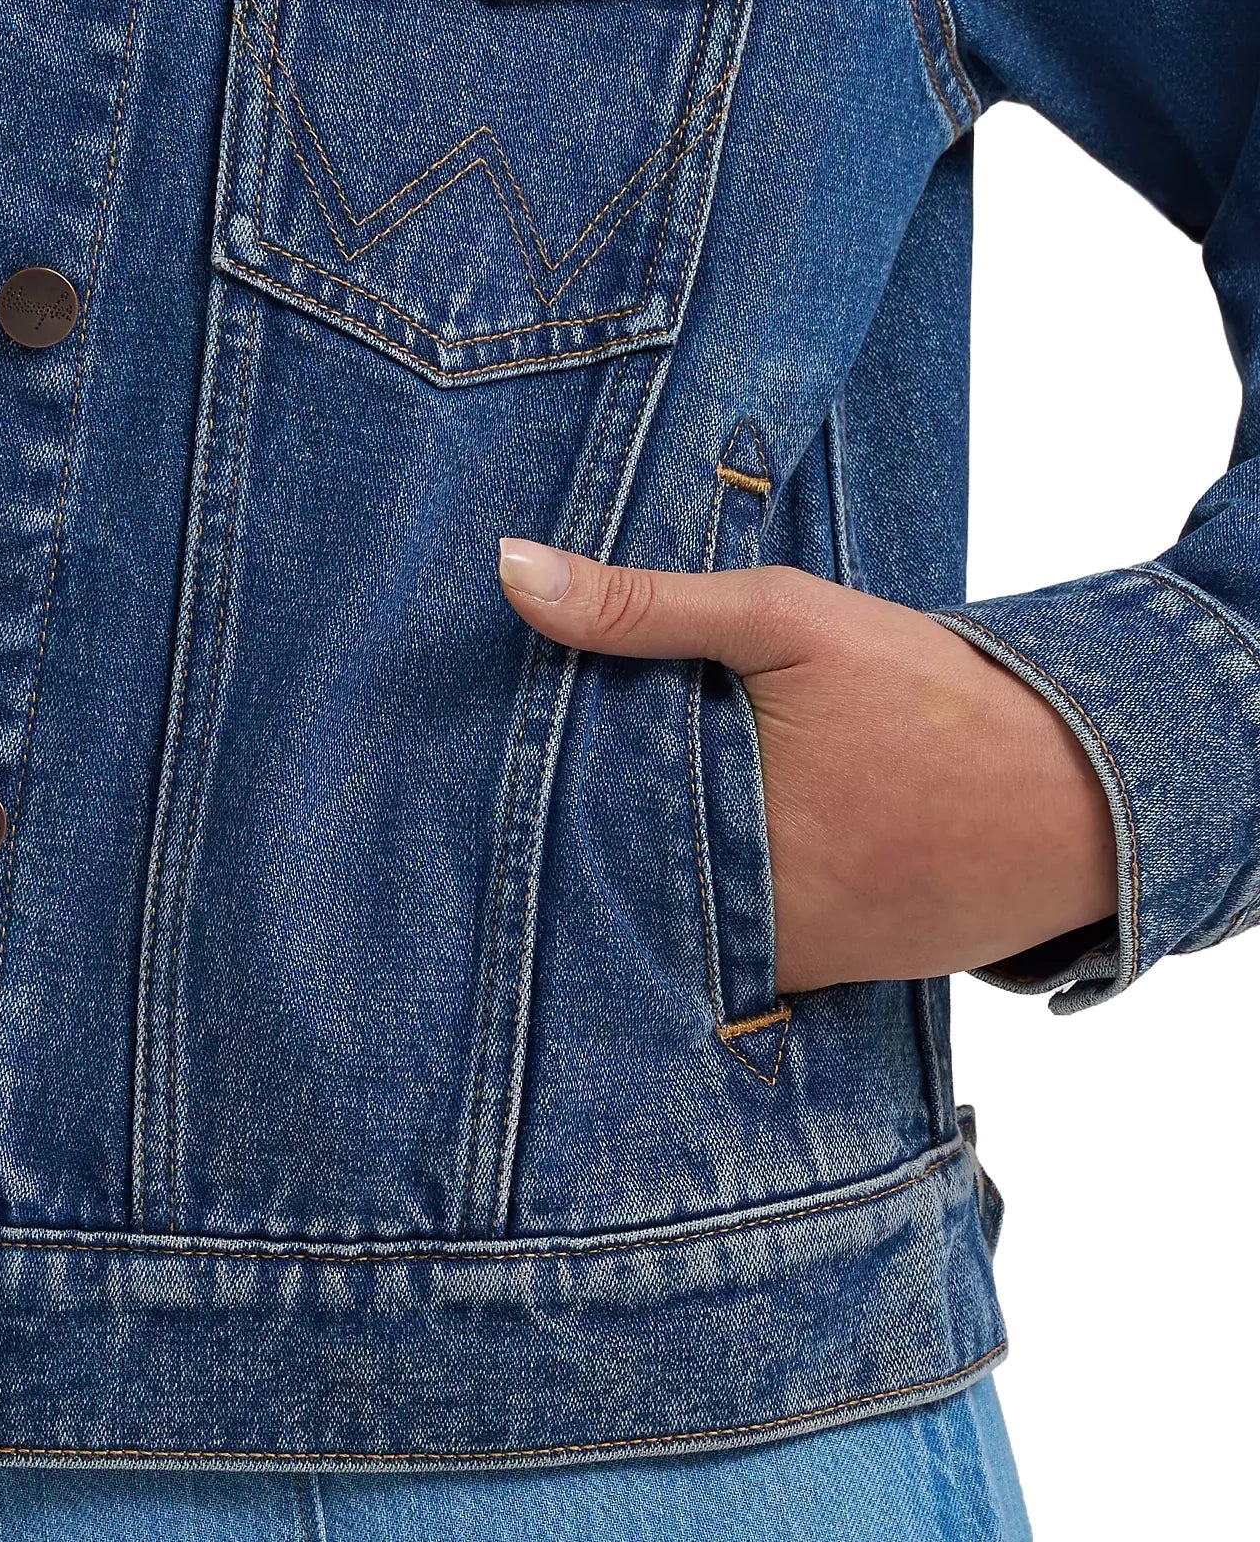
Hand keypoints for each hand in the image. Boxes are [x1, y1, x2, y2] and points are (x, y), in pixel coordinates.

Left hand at [497, 538, 1117, 991]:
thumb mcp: (786, 622)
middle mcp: (729, 915)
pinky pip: (720, 945)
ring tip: (581, 818)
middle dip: (559, 832)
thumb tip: (512, 569)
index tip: (469, 757)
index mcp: (706, 826)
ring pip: (655, 914)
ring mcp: (773, 958)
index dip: (513, 786)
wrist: (1076, 801)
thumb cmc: (930, 698)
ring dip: (624, 871)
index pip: (556, 819)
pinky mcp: (812, 975)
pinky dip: (696, 903)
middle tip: (500, 793)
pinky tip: (680, 854)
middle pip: (599, 872)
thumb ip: (644, 604)